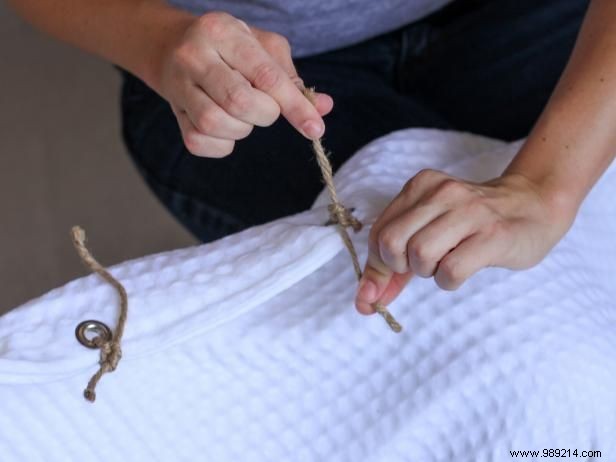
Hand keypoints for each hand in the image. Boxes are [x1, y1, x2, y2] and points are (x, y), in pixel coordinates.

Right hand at [154, 12, 332, 156]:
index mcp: (221, 32)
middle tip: (265, 109)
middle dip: (264, 115)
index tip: (315, 128)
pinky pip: (198, 142)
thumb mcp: (262, 49)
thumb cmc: (228, 48)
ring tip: (243, 115)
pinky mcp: (172, 113)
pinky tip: (226, 128)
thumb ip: (292, 78)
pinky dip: (222, 145)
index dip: (294, 106)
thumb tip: (323, 108)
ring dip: (241, 129)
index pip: (265, 75)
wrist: (170, 47)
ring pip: (215, 123)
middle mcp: (194, 56)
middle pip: (239, 102)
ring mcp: (178, 85)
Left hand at [354, 169, 576, 313]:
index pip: (379, 231)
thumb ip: (395, 264)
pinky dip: (448, 281)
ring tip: (446, 262)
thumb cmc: (474, 224)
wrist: (534, 206)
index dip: (375, 266)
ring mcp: (469, 212)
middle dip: (398, 267)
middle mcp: (442, 192)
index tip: (377, 290)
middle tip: (420, 266)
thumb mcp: (430, 231)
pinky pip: (451, 270)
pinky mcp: (493, 235)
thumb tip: (365, 300)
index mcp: (421, 186)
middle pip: (392, 243)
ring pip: (419, 255)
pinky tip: (461, 270)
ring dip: (427, 272)